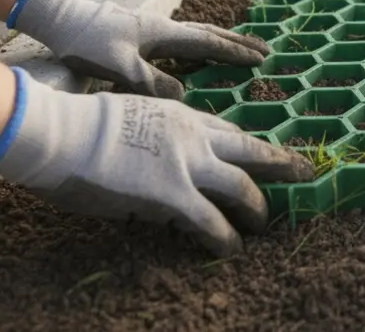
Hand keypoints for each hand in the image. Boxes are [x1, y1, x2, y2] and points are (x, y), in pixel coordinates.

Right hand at [0, 69, 313, 255]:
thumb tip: (152, 162)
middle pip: (252, 150)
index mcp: (181, 114)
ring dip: (257, 208)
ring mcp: (188, 164)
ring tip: (264, 224)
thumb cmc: (78, 126)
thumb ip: (151, 138)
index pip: (227, 131)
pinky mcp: (174, 195)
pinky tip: (233, 249)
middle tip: (303, 173)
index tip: (263, 155)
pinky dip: (226, 237)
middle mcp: (194, 134)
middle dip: (282, 164)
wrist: (61, 130)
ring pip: (241, 187)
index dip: (248, 147)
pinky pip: (212, 222)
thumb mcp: (128, 117)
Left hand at [12, 0, 268, 98]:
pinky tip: (198, 51)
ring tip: (241, 47)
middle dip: (238, 43)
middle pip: (210, 33)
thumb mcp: (118, 67)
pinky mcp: (142, 33)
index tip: (260, 59)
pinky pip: (183, 38)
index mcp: (163, 33)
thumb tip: (184, 94)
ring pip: (197, 33)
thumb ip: (151, 81)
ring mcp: (153, 28)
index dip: (235, 53)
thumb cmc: (86, 44)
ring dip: (222, 41)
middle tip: (264, 49)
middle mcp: (164, 27)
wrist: (60, 20)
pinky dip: (201, 43)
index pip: (208, 43)